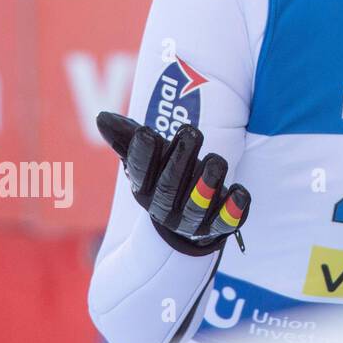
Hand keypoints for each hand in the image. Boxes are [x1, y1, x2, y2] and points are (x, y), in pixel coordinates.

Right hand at [97, 111, 250, 255]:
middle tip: (192, 131)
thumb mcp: (151, 158)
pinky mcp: (219, 226)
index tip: (147, 132)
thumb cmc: (166, 177)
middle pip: (169, 187)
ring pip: (197, 206)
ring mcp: (192, 221)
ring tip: (216, 160)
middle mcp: (165, 208)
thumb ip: (128, 138)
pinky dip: (234, 210)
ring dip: (207, 184)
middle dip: (180, 160)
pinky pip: (226, 222)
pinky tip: (240, 193)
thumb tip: (101, 117)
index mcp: (146, 190)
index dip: (142, 155)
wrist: (186, 223)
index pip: (139, 174)